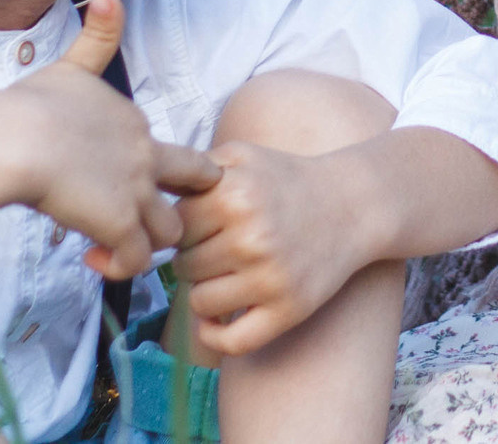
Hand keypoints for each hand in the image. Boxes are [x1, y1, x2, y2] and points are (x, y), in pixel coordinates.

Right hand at [4, 0, 220, 280]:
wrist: (13, 140)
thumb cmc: (28, 108)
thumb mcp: (67, 67)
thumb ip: (95, 35)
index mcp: (135, 123)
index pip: (172, 153)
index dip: (159, 174)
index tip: (123, 188)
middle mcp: (147, 156)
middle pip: (198, 184)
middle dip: (183, 203)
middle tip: (144, 222)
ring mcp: (138, 192)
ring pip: (172, 231)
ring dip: (148, 244)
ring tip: (113, 246)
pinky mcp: (121, 224)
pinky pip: (139, 261)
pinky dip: (122, 266)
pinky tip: (93, 257)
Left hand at [170, 140, 375, 357]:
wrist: (353, 205)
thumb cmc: (288, 180)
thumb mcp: (242, 156)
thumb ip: (193, 168)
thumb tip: (145, 193)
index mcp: (234, 195)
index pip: (175, 228)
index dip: (184, 228)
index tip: (203, 226)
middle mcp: (250, 237)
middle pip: (184, 266)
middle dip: (197, 259)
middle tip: (223, 249)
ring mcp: (270, 278)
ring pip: (200, 301)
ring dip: (208, 291)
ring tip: (230, 274)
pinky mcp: (288, 310)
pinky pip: (231, 341)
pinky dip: (215, 336)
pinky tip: (219, 320)